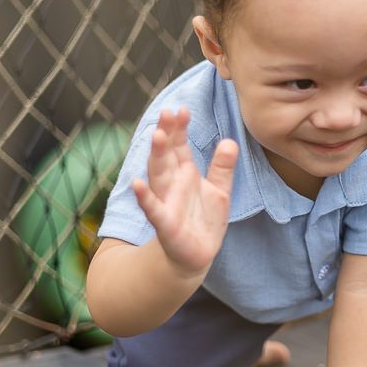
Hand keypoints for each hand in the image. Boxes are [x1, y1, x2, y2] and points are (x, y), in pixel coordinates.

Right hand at [132, 107, 237, 275]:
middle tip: (168, 112)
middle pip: (167, 155)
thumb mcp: (219, 191)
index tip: (181, 109)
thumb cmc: (203, 221)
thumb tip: (230, 141)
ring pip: (158, 176)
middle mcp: (172, 185)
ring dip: (157, 156)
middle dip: (167, 134)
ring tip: (157, 136)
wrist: (195, 257)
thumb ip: (222, 168)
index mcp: (185, 174)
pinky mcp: (165, 224)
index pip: (180, 146)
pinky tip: (136, 185)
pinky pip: (153, 209)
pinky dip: (144, 198)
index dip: (180, 129)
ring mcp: (166, 203)